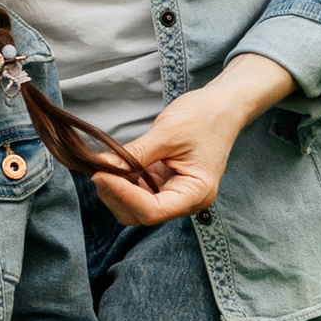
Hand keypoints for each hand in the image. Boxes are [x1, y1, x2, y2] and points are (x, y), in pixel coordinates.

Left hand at [90, 50, 294, 228]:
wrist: (222, 105)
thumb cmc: (204, 117)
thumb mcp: (167, 133)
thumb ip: (136, 154)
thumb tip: (103, 166)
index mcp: (196, 193)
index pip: (153, 210)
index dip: (123, 196)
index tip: (100, 175)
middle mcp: (186, 200)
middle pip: (142, 214)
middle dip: (117, 196)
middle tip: (97, 171)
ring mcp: (175, 193)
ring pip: (137, 207)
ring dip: (117, 190)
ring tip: (102, 168)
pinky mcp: (166, 183)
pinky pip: (140, 192)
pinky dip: (124, 182)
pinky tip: (113, 167)